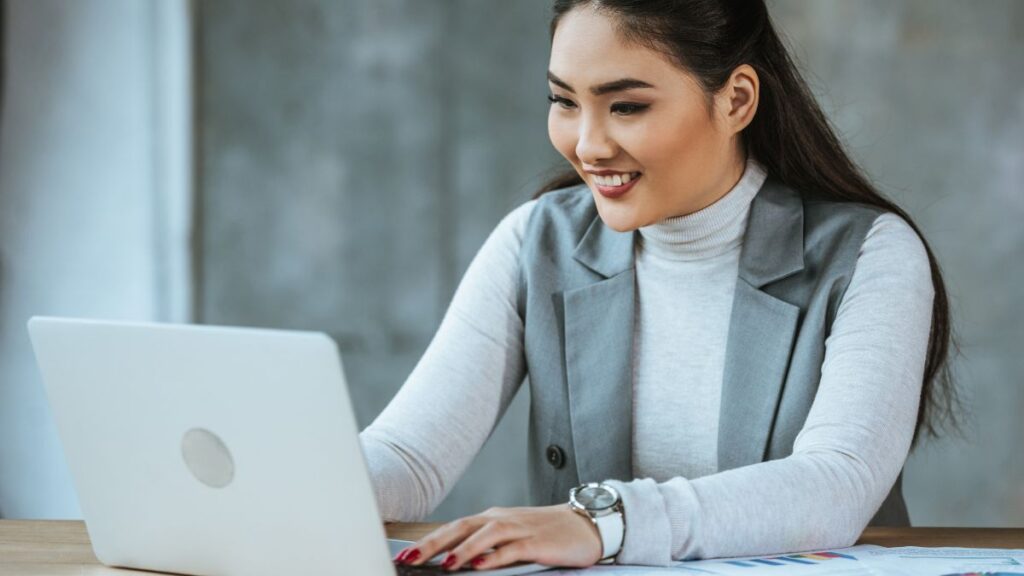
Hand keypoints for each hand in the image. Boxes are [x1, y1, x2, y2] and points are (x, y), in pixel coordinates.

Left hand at [393, 504, 603, 570]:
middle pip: (462, 527)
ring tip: (445, 563)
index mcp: (492, 519)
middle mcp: (502, 520)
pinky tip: (481, 566)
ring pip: (486, 534)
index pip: (454, 527)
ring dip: (464, 548)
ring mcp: (521, 529)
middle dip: (434, 543)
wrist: (587, 525)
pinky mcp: (538, 542)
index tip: (404, 554)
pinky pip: (513, 548)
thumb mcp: (511, 538)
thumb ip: (485, 548)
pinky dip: (495, 556)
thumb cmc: (546, 533)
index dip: (429, 540)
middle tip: (409, 558)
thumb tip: (454, 562)